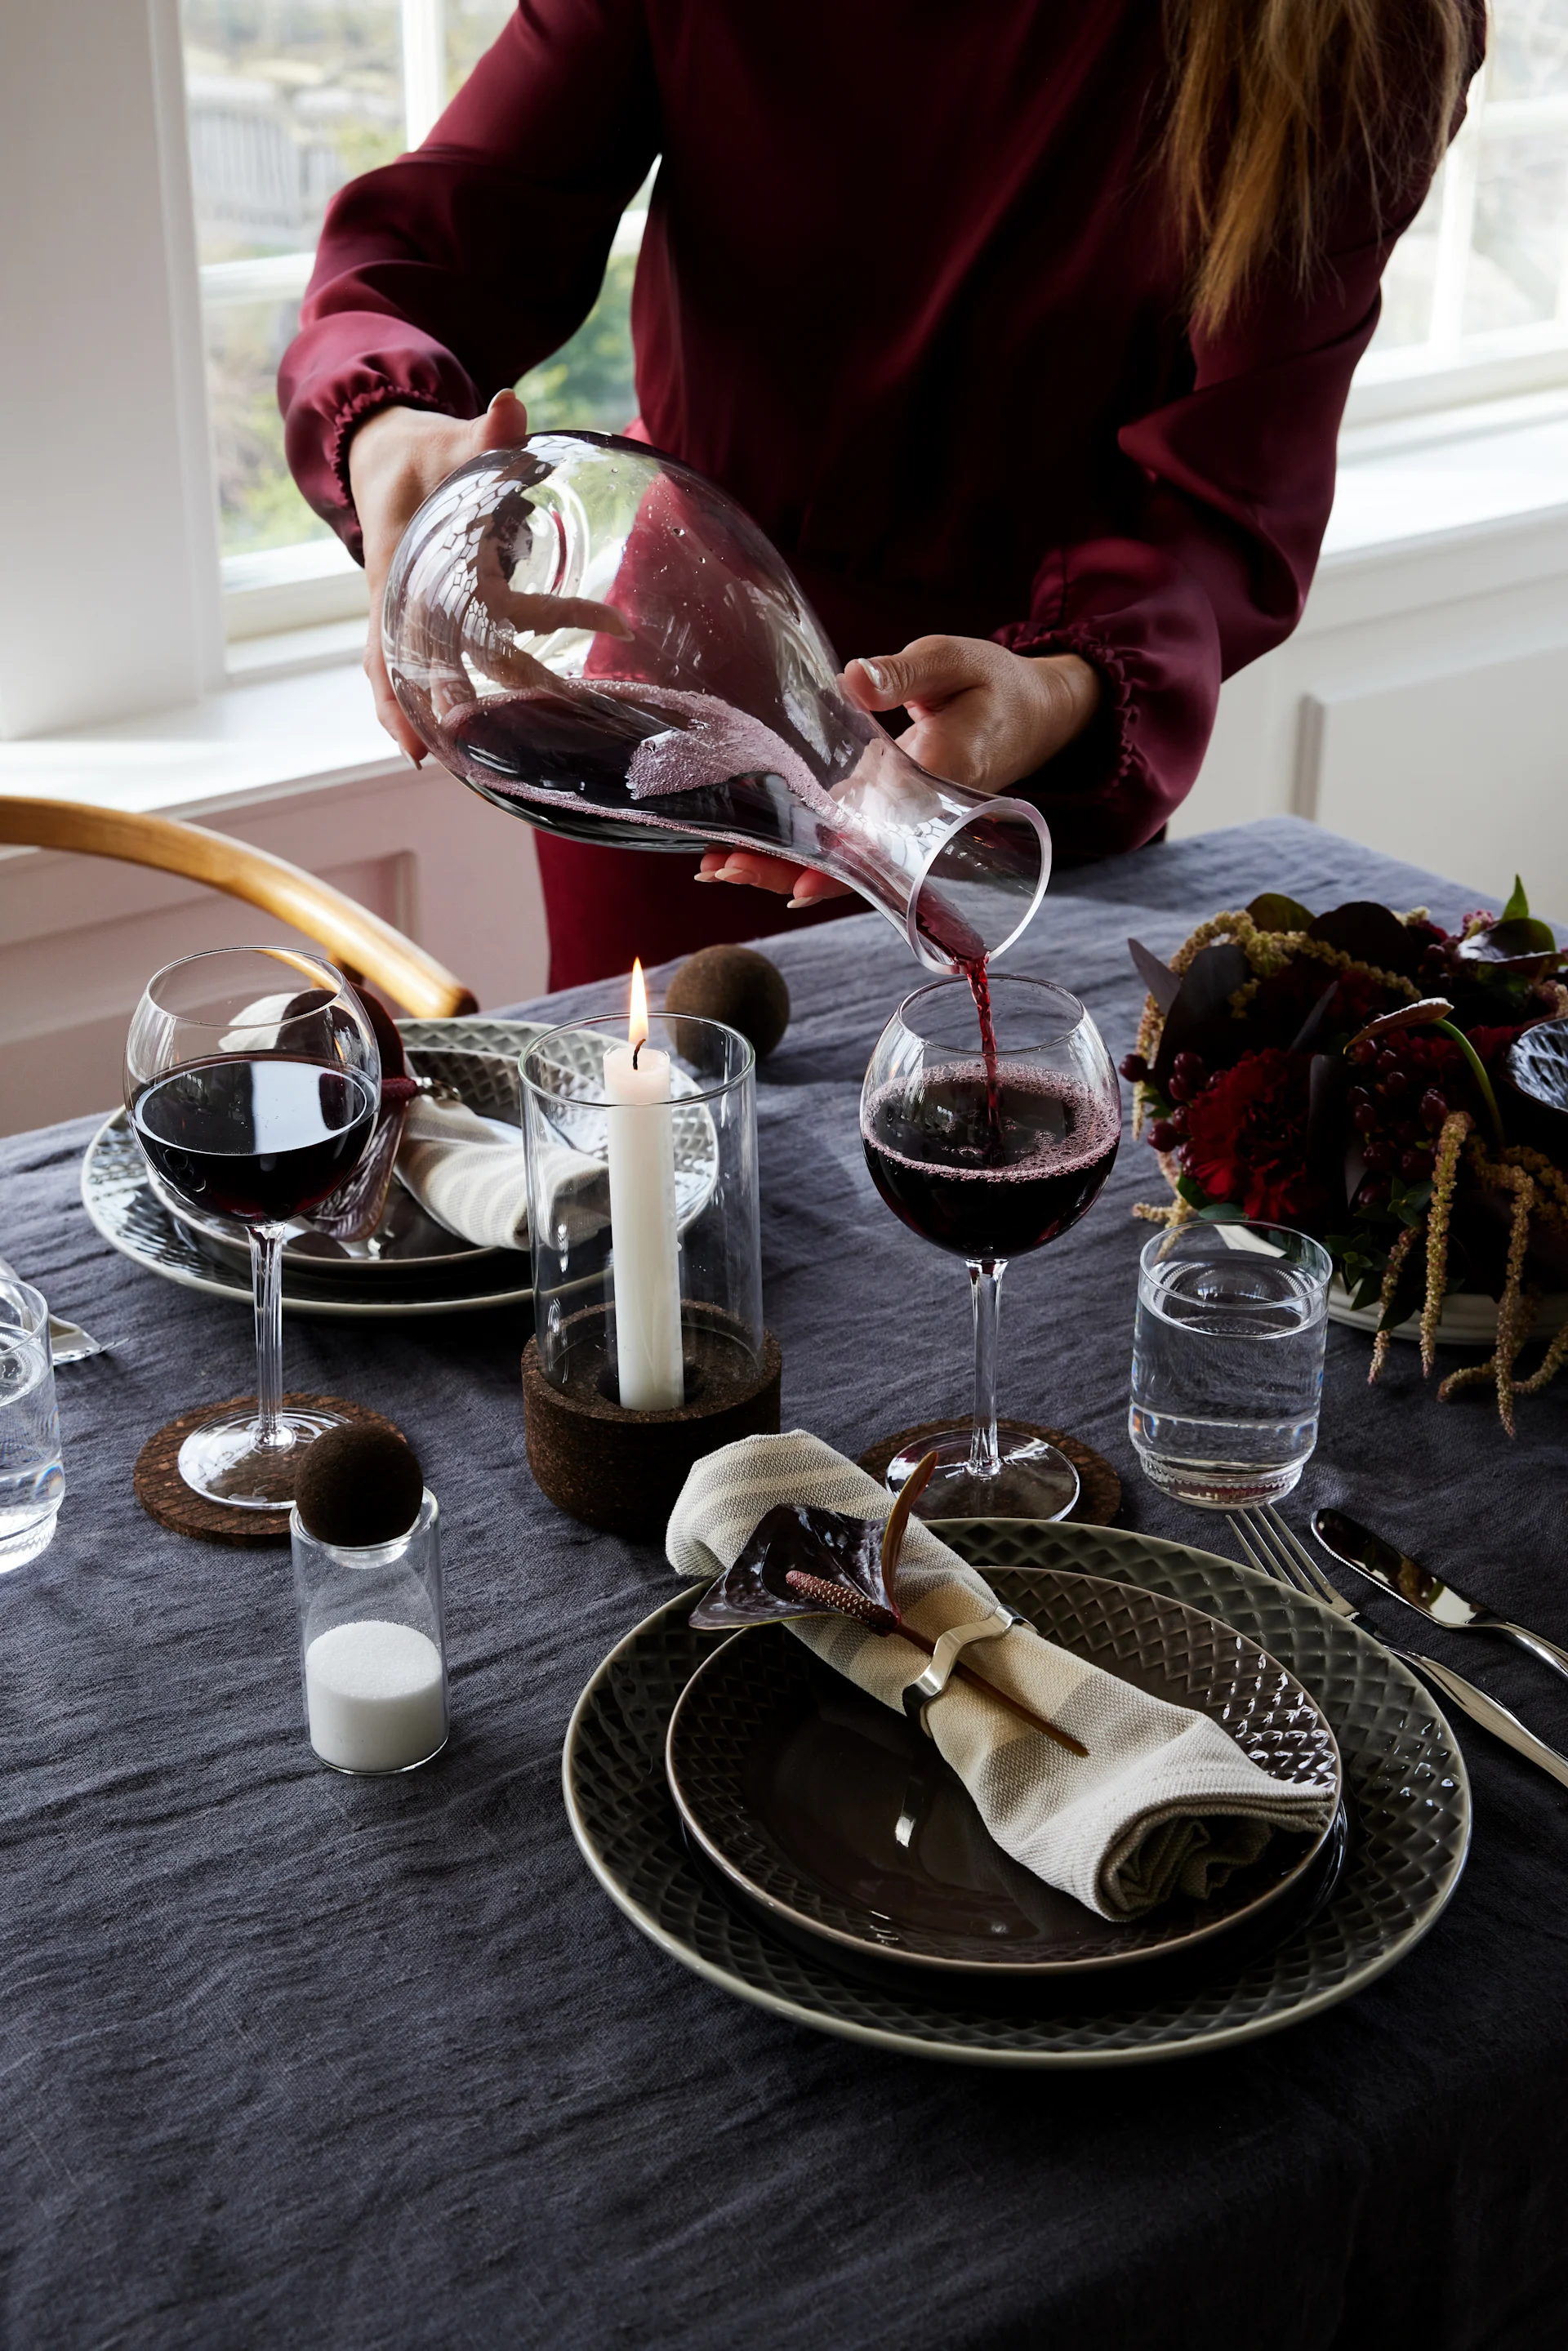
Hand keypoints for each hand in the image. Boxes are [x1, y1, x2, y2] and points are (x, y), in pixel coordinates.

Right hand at [348, 388, 533, 761]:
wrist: (385, 459)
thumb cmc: (417, 454)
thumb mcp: (448, 442)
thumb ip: (485, 434)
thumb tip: (512, 407)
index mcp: (399, 570)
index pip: (400, 639)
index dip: (404, 692)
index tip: (419, 741)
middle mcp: (400, 603)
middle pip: (422, 670)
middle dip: (454, 710)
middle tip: (492, 751)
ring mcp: (410, 615)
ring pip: (420, 677)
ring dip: (451, 714)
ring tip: (484, 763)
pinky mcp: (426, 618)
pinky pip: (425, 669)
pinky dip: (434, 702)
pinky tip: (450, 744)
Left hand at [696, 634, 1099, 903]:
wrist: (1031, 712)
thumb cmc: (993, 684)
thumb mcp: (953, 660)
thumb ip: (904, 672)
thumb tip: (851, 679)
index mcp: (935, 780)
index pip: (881, 835)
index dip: (836, 865)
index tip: (793, 882)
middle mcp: (913, 813)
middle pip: (847, 860)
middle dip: (784, 869)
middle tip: (718, 869)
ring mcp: (896, 816)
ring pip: (837, 857)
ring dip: (778, 865)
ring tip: (714, 867)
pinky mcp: (884, 809)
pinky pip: (839, 838)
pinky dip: (796, 845)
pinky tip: (746, 848)